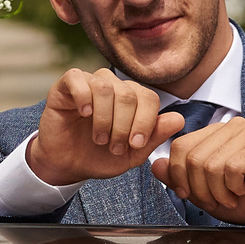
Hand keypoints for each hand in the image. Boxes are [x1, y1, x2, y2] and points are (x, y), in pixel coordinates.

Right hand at [28, 68, 186, 187]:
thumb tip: (178, 120)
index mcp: (132, 99)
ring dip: (104, 118)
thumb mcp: (131, 154)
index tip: (135, 144)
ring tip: (99, 139)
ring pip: (106, 87)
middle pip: (128, 94)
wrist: (67, 165)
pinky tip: (84, 115)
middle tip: (114, 147)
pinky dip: (83, 98)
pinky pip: (78, 78)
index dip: (145, 121)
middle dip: (124, 125)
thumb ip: (154, 137)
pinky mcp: (65, 85)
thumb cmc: (99, 158)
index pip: (149, 98)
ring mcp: (90, 82)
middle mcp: (113, 86)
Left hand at [151, 120, 244, 224]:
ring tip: (228, 199)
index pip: (181, 146)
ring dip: (217, 192)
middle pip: (193, 157)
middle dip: (198, 188)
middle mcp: (232, 127)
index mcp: (215, 133)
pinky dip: (232, 187)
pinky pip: (232, 168)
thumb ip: (179, 177)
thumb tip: (156, 165)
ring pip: (211, 164)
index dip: (178, 174)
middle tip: (214, 201)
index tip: (186, 194)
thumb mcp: (204, 191)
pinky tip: (240, 191)